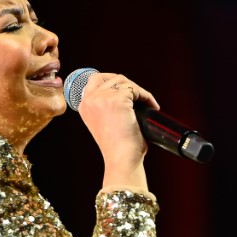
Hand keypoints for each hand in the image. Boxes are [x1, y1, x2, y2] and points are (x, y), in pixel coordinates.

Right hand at [73, 71, 159, 190]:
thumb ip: (107, 107)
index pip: (95, 80)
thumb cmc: (118, 148)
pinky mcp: (117, 99)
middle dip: (128, 84)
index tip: (128, 89)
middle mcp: (90, 99)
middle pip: (111, 77)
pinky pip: (136, 89)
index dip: (113, 81)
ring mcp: (103, 98)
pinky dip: (146, 96)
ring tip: (148, 104)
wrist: (121, 159)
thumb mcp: (105, 123)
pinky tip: (152, 106)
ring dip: (139, 91)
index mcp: (84, 106)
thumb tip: (127, 94)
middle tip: (140, 96)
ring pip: (125, 82)